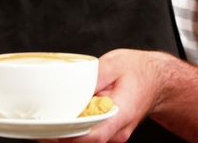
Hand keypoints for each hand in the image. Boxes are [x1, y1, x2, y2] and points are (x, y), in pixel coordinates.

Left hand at [39, 49, 173, 142]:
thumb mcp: (114, 63)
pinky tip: (63, 119)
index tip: (50, 131)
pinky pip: (90, 135)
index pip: (93, 135)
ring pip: (86, 141)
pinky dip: (75, 130)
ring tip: (47, 122)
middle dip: (61, 136)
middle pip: (85, 141)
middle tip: (39, 125)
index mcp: (121, 113)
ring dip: (67, 134)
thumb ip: (93, 77)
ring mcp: (115, 134)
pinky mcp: (110, 132)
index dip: (70, 136)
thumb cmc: (138, 70)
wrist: (158, 79)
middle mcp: (118, 130)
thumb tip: (73, 88)